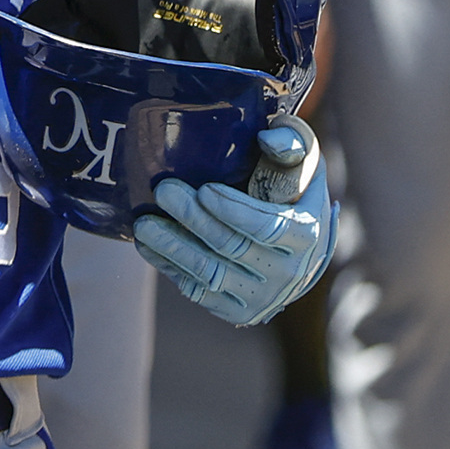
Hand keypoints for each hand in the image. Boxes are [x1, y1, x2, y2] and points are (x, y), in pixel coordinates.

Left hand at [134, 116, 333, 326]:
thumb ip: (290, 142)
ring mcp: (260, 297)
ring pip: (209, 274)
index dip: (234, 210)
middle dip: (193, 218)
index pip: (267, 227)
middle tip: (163, 190)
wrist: (298, 250)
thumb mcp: (303, 160)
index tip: (205, 189)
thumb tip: (265, 138)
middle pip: (231, 247)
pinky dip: (169, 267)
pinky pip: (198, 291)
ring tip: (144, 224)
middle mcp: (287, 273)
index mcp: (305, 235)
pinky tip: (148, 245)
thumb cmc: (293, 190)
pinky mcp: (236, 310)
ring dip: (172, 247)